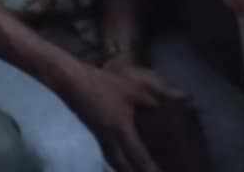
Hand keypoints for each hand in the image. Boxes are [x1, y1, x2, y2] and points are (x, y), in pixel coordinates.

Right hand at [61, 62, 182, 171]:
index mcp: (120, 130)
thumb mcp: (130, 88)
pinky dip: (117, 162)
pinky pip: (108, 155)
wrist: (69, 80)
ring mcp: (98, 138)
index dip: (150, 169)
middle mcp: (109, 139)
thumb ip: (151, 99)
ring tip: (135, 170)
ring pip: (114, 162)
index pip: (138, 157)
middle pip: (123, 167)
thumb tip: (175, 103)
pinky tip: (121, 160)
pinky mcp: (93, 133)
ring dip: (125, 169)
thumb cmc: (100, 84)